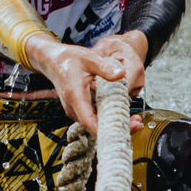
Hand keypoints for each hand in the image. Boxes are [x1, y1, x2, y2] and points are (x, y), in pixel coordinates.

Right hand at [30, 39, 145, 136]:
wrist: (53, 61)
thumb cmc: (69, 59)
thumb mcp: (89, 58)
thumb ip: (105, 68)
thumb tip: (122, 74)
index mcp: (74, 95)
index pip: (88, 120)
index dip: (103, 130)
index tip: (121, 132)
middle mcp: (73, 107)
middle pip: (94, 127)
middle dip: (116, 128)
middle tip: (137, 123)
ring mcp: (75, 110)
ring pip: (95, 125)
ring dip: (114, 125)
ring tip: (135, 120)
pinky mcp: (79, 110)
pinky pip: (94, 120)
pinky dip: (108, 120)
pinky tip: (123, 116)